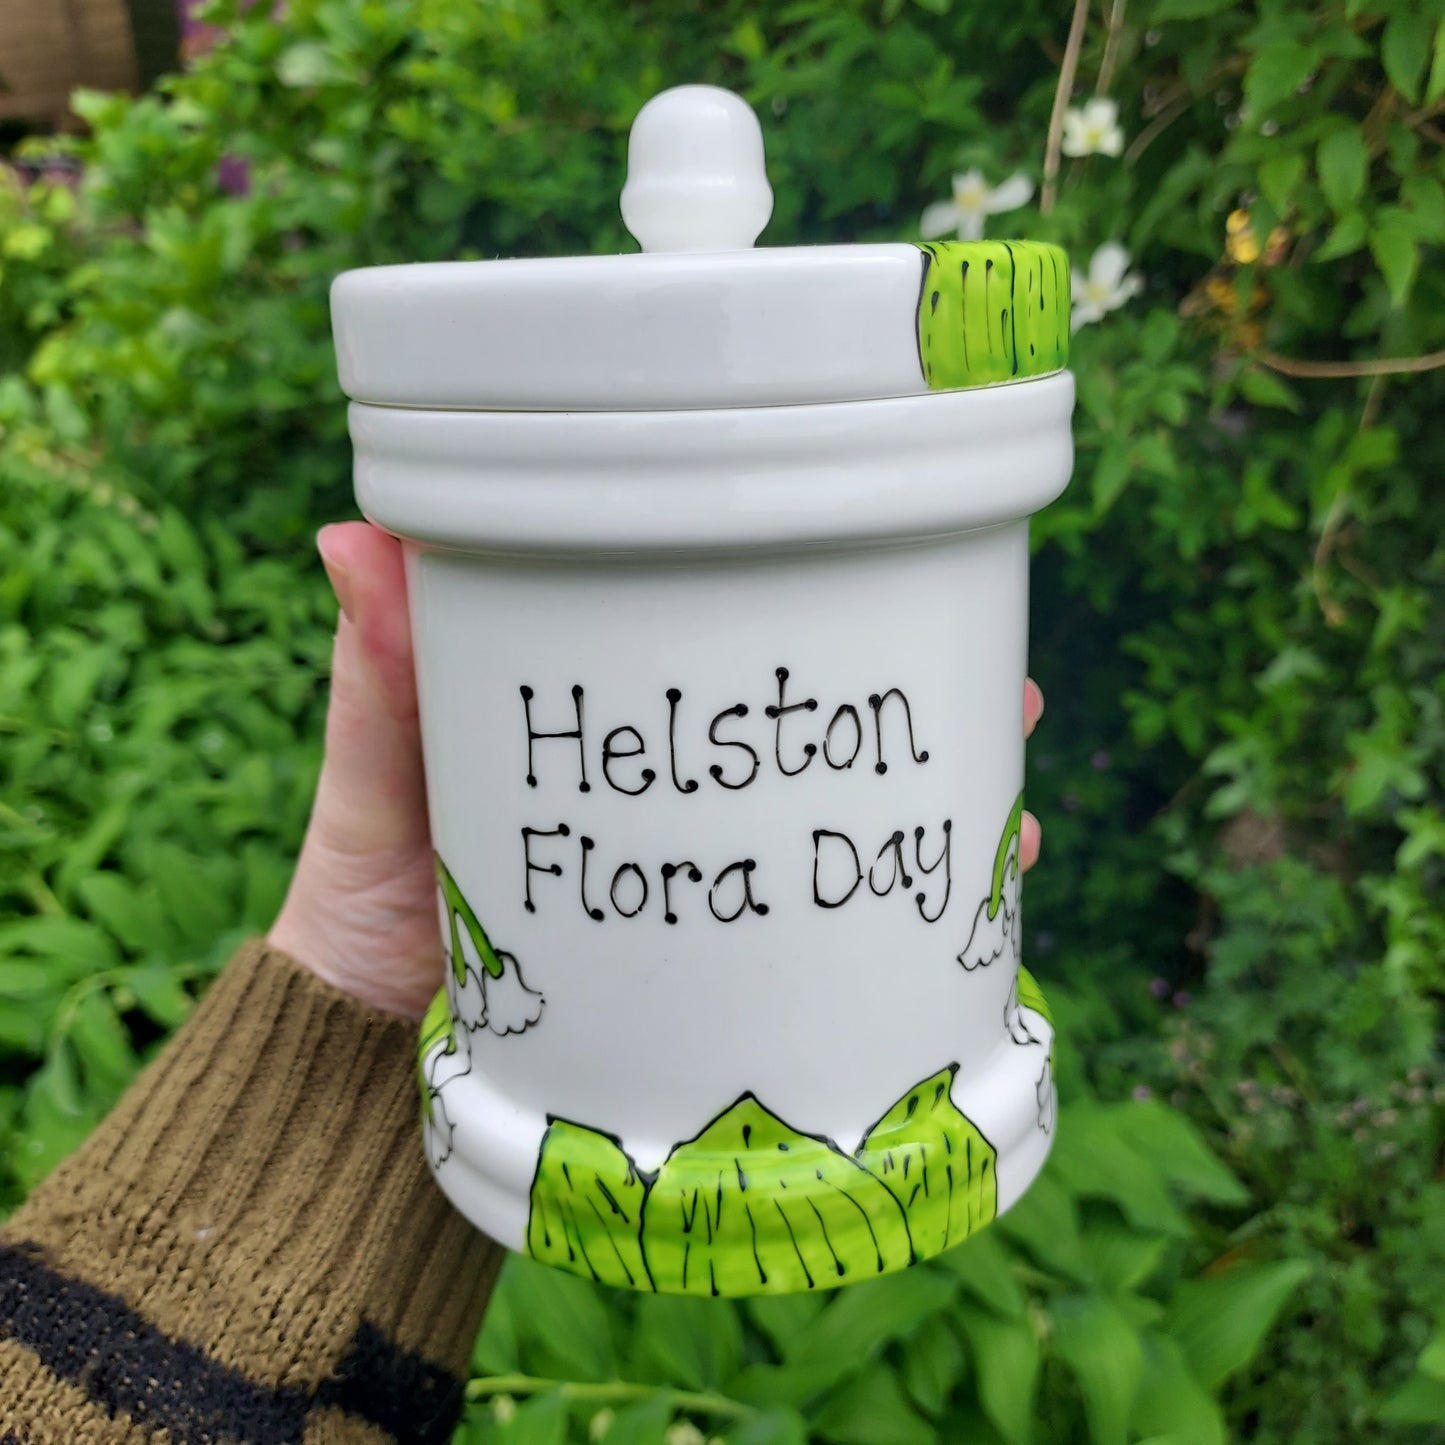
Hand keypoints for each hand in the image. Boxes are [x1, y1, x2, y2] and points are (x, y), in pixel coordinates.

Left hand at [271, 522, 1045, 1018]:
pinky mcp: (712, 978)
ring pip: (845, 836)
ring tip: (1008, 813)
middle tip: (1009, 699)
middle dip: (924, 714)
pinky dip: (898, 933)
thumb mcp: (383, 771)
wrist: (363, 1044)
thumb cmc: (367, 893)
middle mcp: (684, 802)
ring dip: (938, 819)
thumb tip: (351, 536)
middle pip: (824, 741)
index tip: (911, 574)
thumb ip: (382, 675)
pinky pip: (825, 946)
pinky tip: (966, 923)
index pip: (743, 650)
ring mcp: (706, 888)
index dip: (831, 614)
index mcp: (626, 734)